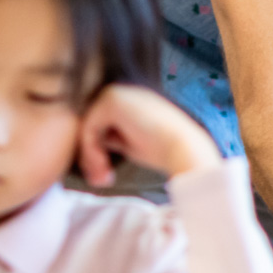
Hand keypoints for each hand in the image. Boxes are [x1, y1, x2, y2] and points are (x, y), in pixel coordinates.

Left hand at [75, 84, 222, 185]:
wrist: (185, 149)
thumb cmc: (164, 151)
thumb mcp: (131, 143)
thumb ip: (112, 137)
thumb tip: (93, 143)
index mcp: (129, 101)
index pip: (99, 124)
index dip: (96, 151)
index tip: (102, 175)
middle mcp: (122, 92)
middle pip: (90, 123)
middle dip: (90, 154)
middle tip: (99, 179)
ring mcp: (117, 93)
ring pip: (87, 126)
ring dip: (91, 155)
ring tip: (103, 177)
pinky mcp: (113, 100)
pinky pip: (89, 127)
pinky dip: (92, 150)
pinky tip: (105, 166)